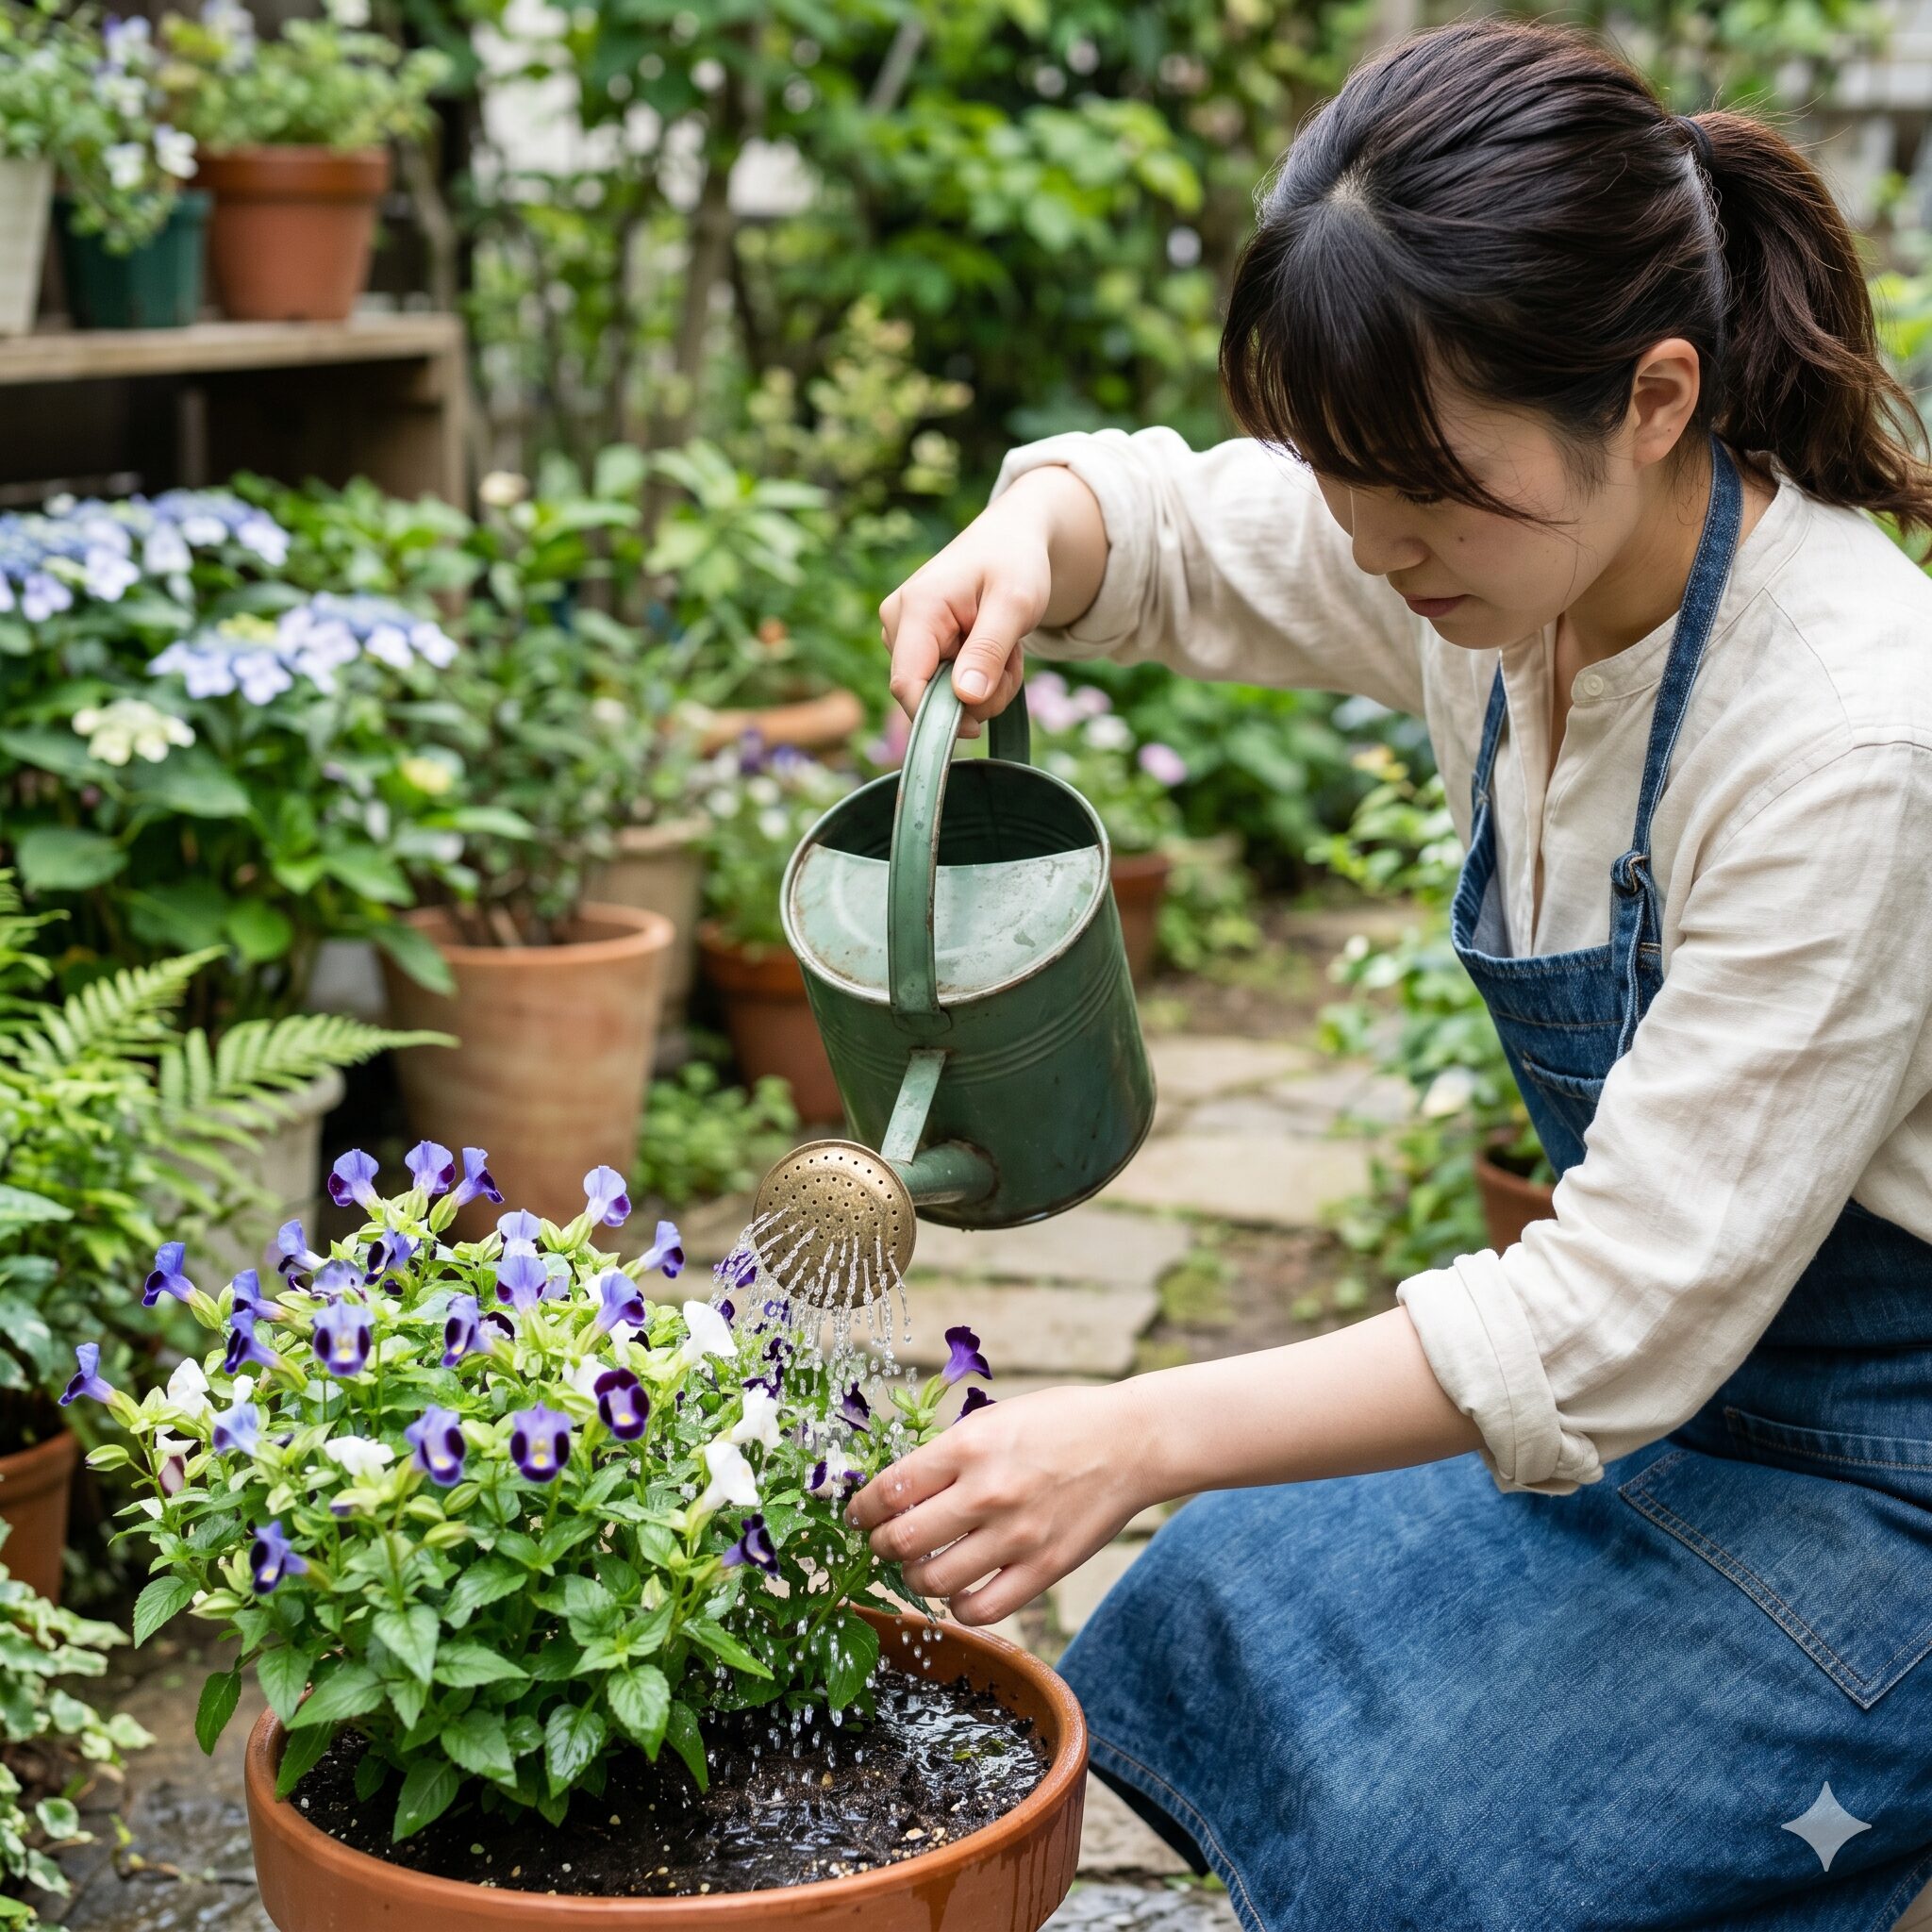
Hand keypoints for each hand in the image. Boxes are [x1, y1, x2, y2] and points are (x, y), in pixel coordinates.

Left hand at [845, 1382, 1154, 1626]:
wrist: (1130, 1442)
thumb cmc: (1059, 1422)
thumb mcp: (993, 1419)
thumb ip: (946, 1453)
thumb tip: (894, 1488)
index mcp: (969, 1446)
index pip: (889, 1489)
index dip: (861, 1509)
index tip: (857, 1516)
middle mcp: (987, 1492)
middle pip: (901, 1540)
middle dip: (879, 1546)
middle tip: (882, 1543)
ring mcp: (1016, 1536)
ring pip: (933, 1581)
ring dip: (914, 1578)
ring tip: (920, 1566)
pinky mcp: (1043, 1569)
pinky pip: (981, 1609)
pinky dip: (958, 1606)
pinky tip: (959, 1589)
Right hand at [879, 465, 1105, 734]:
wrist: (1010, 539)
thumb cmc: (1014, 562)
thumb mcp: (1015, 603)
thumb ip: (989, 650)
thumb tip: (965, 699)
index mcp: (917, 609)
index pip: (906, 684)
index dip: (936, 717)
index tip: (975, 727)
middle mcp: (898, 623)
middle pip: (926, 695)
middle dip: (976, 695)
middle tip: (1012, 663)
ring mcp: (903, 635)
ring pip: (938, 695)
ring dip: (982, 687)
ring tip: (1004, 649)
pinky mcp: (915, 645)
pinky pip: (942, 685)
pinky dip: (975, 679)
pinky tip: (990, 650)